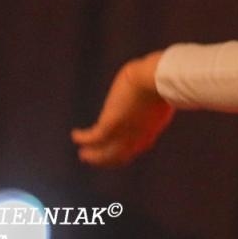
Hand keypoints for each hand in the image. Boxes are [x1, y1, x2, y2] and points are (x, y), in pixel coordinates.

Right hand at [70, 52, 174, 166]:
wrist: (156, 78)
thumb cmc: (162, 79)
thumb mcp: (161, 92)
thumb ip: (156, 97)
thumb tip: (156, 89)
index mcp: (151, 130)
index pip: (138, 147)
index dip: (127, 151)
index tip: (119, 150)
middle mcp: (137, 138)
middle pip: (119, 157)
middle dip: (106, 160)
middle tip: (94, 158)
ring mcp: (123, 133)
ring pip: (104, 154)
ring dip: (92, 156)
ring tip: (83, 154)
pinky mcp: (110, 124)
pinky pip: (92, 137)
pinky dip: (83, 137)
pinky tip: (75, 134)